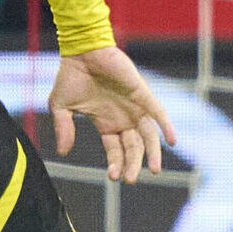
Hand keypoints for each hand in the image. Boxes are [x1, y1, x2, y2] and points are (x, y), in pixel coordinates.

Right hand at [48, 46, 176, 181]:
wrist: (81, 51)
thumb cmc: (70, 76)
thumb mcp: (60, 106)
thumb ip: (63, 128)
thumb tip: (62, 153)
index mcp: (105, 123)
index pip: (115, 150)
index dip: (116, 164)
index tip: (114, 177)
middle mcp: (122, 118)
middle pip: (133, 147)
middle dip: (133, 164)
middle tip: (131, 180)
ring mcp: (134, 107)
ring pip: (148, 136)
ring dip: (152, 153)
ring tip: (154, 170)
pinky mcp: (141, 94)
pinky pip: (158, 113)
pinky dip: (166, 126)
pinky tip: (172, 141)